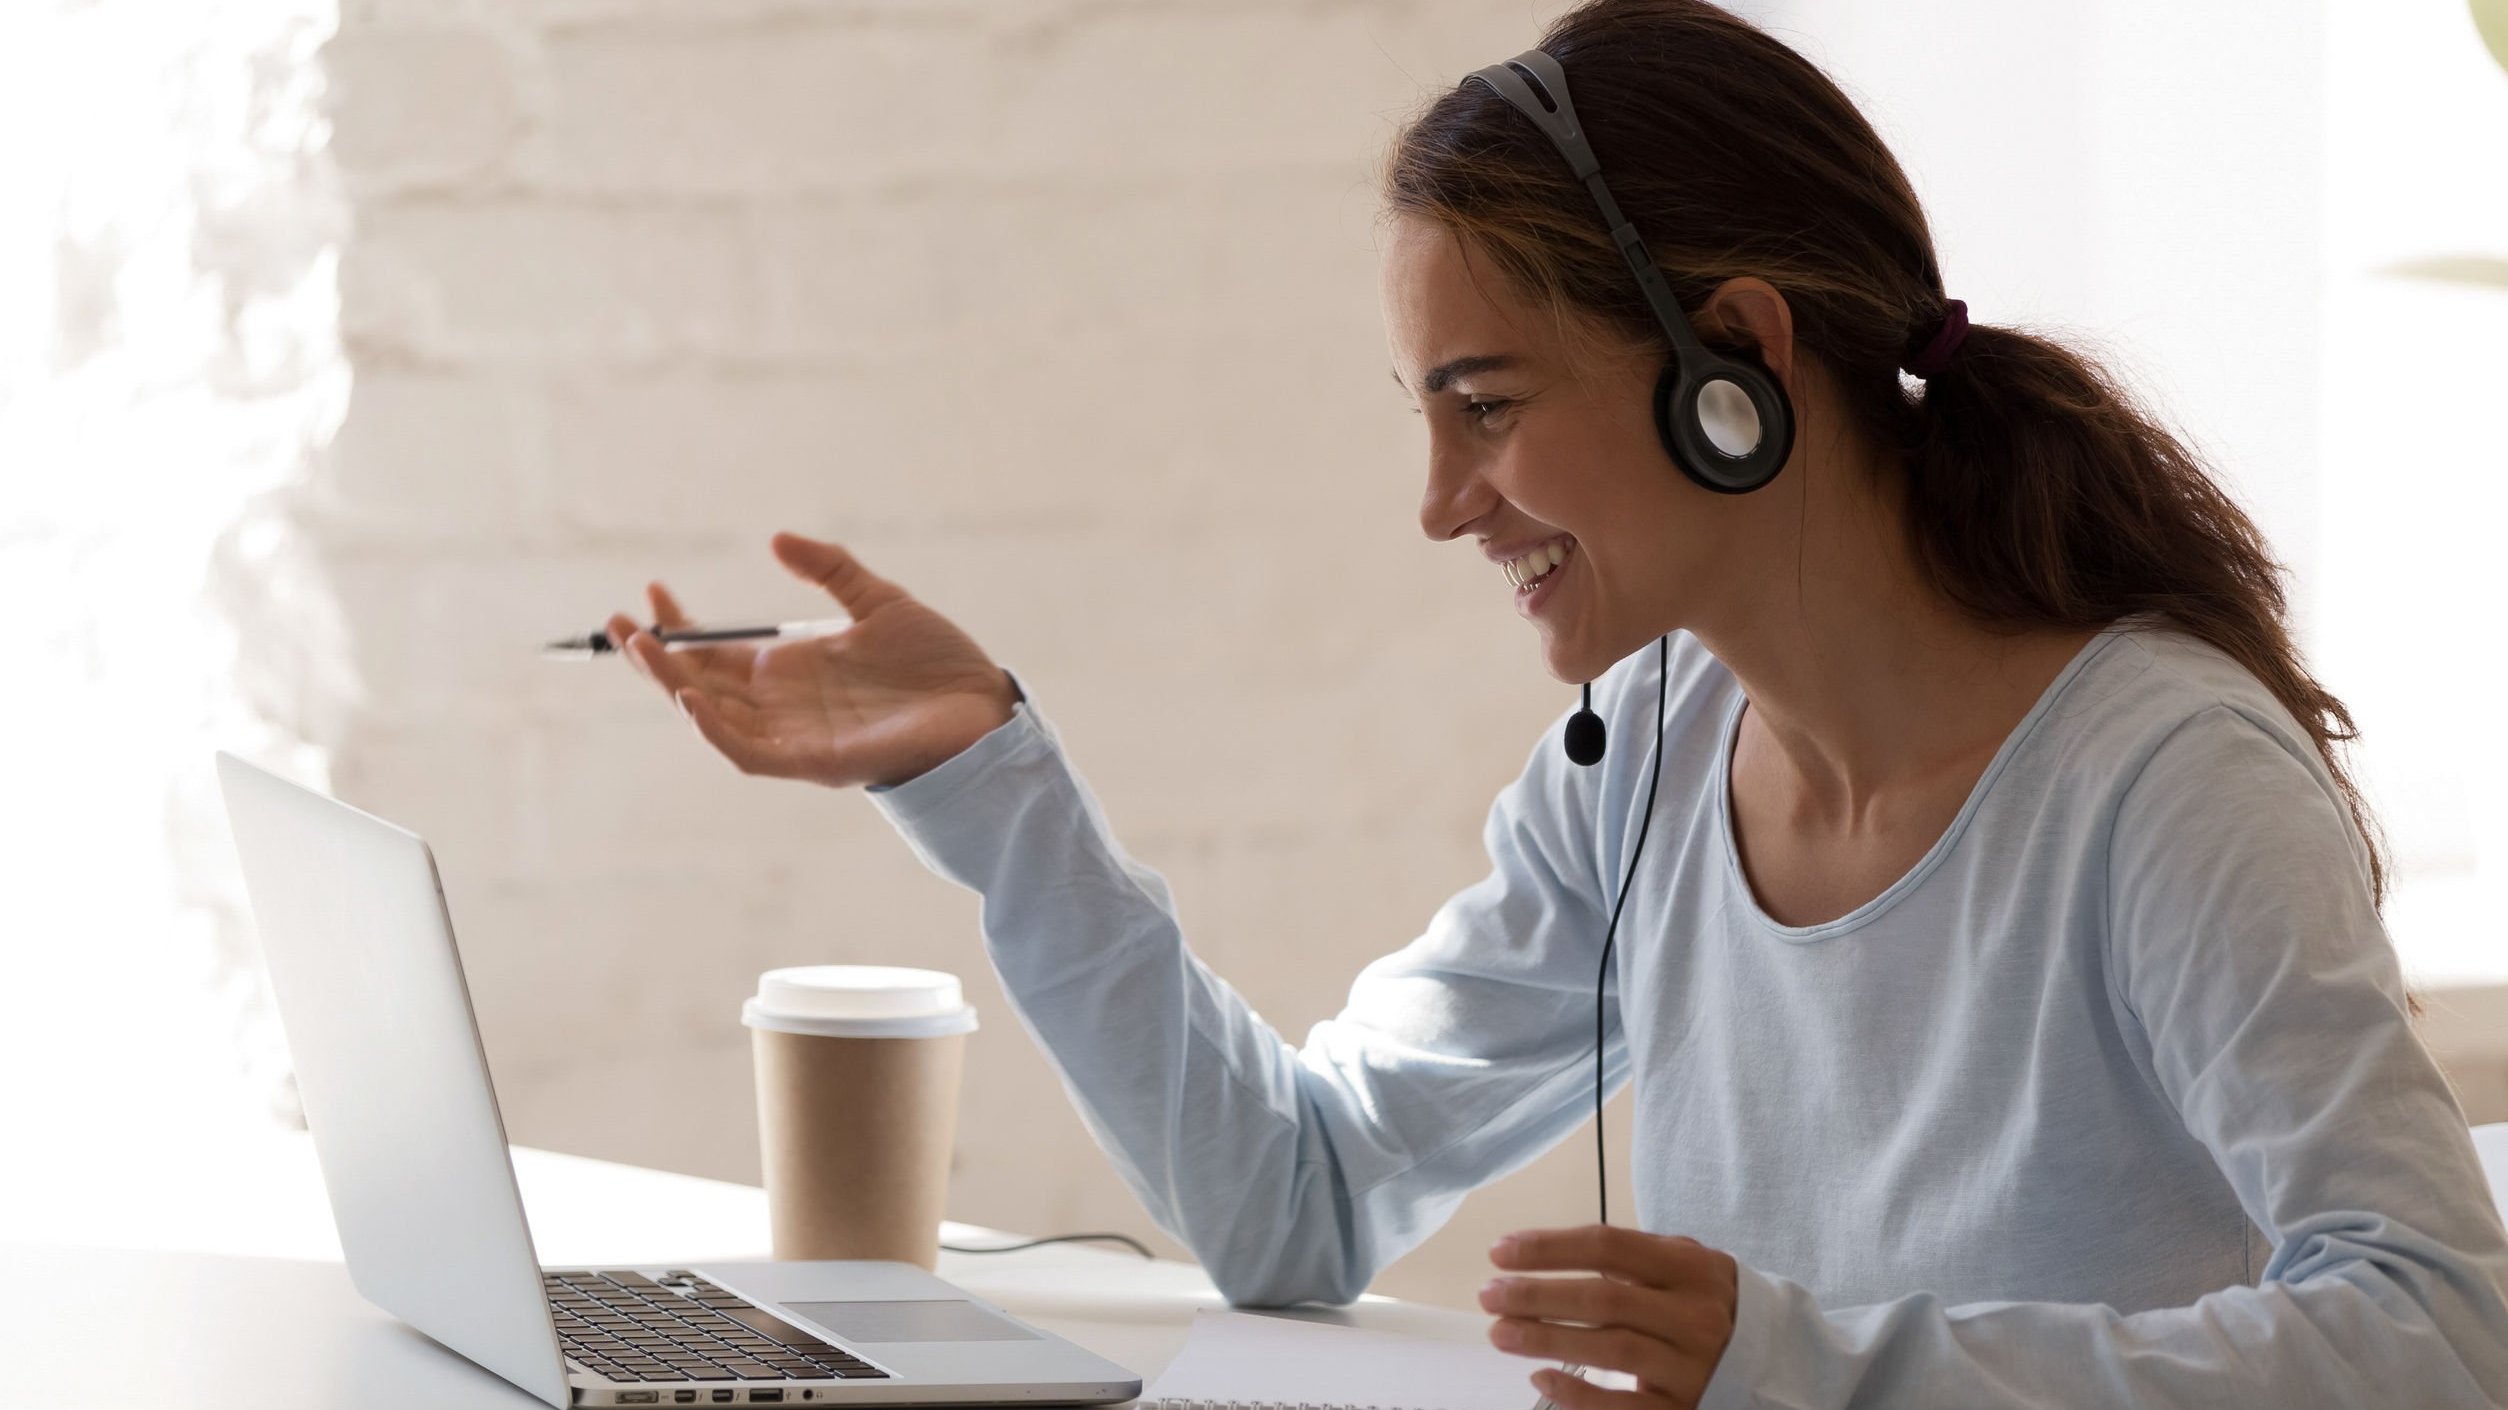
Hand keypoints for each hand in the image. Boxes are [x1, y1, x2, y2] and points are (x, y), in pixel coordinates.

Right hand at [607, 531, 1020, 789]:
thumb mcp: (879, 601)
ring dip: (674, 687)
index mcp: (791, 669)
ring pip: (714, 718)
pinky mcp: (815, 762)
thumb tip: (776, 539)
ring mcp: (795, 735)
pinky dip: (717, 731)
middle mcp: (783, 704)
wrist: (984, 705)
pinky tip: (693, 700)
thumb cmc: (937, 662)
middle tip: (619, 623)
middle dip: (656, 657)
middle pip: (700, 684)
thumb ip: (829, 570)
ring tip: (644, 649)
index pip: (716, 651)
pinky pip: (751, 753)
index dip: (680, 625)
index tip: (653, 590)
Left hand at [1479, 1225, 1738, 1409]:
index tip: (1500, 1252)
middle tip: (1489, 1296)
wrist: (1772, 1358)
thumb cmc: (1706, 1302)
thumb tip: (1542, 1252)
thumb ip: (1631, 1256)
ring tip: (1500, 1333)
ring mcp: (1692, 1366)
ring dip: (1546, 1339)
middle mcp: (1694, 1315)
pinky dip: (1580, 1395)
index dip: (1549, 1248)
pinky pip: (1626, 1408)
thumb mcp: (1683, 1264)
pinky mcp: (1685, 1409)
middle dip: (1537, 1295)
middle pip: (1604, 1299)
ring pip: (1611, 1349)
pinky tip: (1541, 1380)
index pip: (1608, 1247)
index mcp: (1690, 1267)